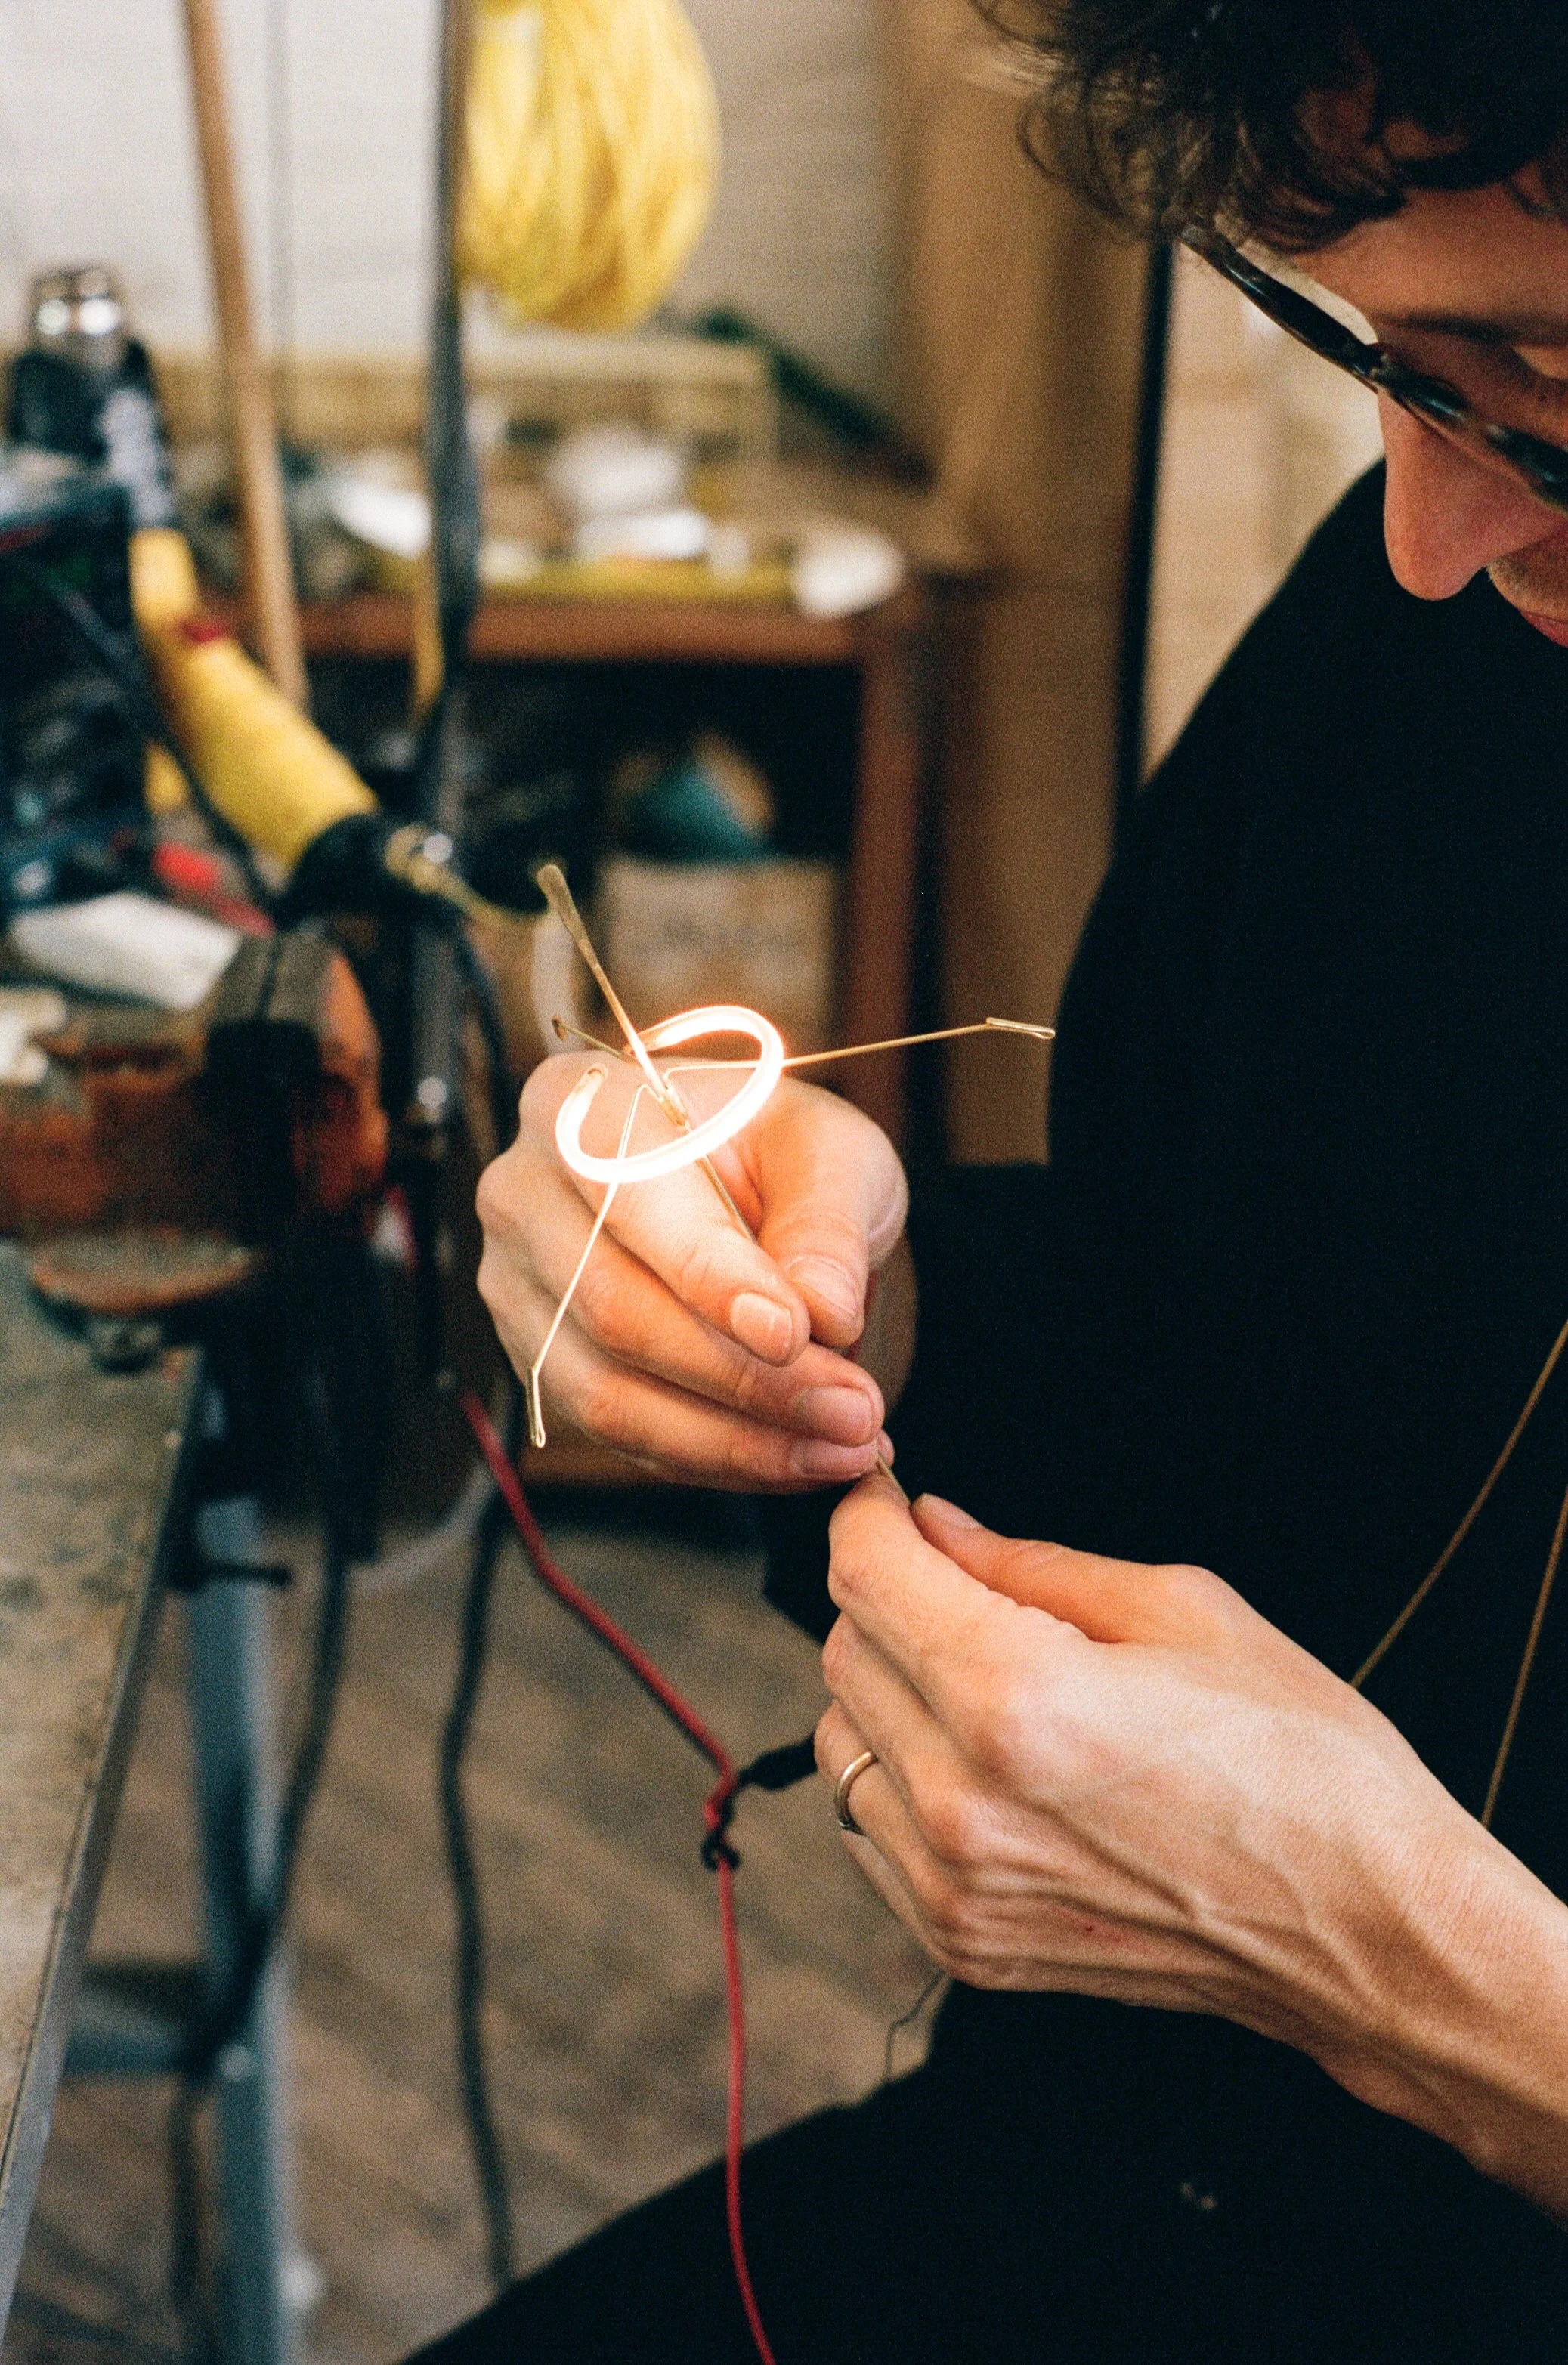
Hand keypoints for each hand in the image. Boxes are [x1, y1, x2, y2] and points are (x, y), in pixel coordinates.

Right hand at [476, 1053, 907, 1487]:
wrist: (741, 1188)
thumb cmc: (779, 1153)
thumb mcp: (832, 1153)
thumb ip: (827, 1225)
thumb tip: (822, 1316)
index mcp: (581, 1106)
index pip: (632, 1200)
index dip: (711, 1278)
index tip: (797, 1334)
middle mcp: (522, 1195)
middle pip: (616, 1311)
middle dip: (747, 1379)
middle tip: (854, 1414)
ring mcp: (516, 1287)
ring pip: (608, 1394)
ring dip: (736, 1440)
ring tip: (843, 1449)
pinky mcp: (538, 1362)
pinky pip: (618, 1435)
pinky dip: (715, 1458)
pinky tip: (797, 1459)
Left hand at [815, 1479, 1493, 2096]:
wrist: (1366, 1931)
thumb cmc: (1303, 1764)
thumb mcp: (1182, 1612)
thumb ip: (1030, 1564)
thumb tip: (932, 1525)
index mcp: (1015, 1700)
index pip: (866, 1574)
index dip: (867, 1514)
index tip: (886, 1495)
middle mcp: (963, 1801)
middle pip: (845, 1652)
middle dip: (888, 1597)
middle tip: (959, 1583)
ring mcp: (956, 1887)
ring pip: (844, 1742)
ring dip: (892, 1692)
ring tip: (988, 1682)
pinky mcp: (965, 1944)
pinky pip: (872, 1829)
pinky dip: (906, 1780)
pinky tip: (988, 1765)